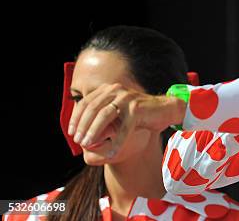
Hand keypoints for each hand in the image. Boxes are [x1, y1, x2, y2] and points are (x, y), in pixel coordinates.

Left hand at [68, 83, 185, 156]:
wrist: (165, 110)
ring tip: (88, 144)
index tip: (70, 133)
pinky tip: (112, 153)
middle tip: (78, 141)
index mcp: (109, 89)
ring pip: (104, 115)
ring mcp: (127, 98)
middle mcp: (116, 90)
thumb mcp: (118, 111)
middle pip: (92, 108)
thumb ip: (102, 114)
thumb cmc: (139, 114)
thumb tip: (79, 129)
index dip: (75, 118)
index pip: (86, 102)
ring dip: (94, 131)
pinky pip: (123, 128)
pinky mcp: (137, 109)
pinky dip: (116, 142)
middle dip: (82, 126)